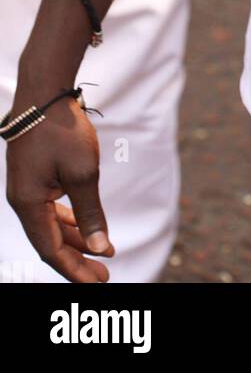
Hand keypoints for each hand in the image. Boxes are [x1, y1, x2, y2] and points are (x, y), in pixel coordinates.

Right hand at [6, 94, 113, 282]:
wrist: (44, 92)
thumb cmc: (62, 130)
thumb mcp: (83, 173)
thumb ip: (90, 212)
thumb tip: (99, 246)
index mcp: (29, 204)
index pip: (51, 249)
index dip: (74, 268)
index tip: (98, 281)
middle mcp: (23, 200)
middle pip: (51, 241)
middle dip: (78, 259)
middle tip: (104, 273)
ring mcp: (28, 188)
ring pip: (52, 224)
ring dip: (77, 238)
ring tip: (104, 250)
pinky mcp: (35, 176)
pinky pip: (51, 207)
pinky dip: (70, 218)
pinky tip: (87, 224)